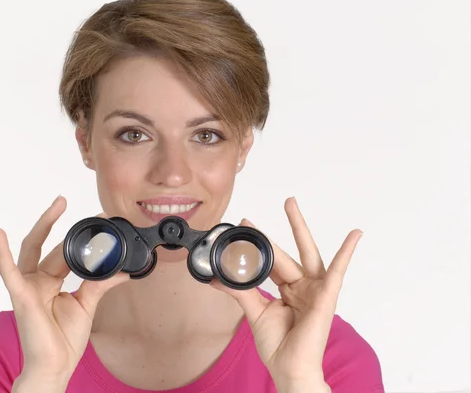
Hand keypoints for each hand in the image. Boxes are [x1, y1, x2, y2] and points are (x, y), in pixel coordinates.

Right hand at [0, 195, 129, 382]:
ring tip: (57, 205)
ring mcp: (27, 287)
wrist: (56, 366)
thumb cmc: (64, 340)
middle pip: (49, 246)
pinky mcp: (20, 297)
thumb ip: (99, 283)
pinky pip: (7, 272)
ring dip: (43, 225)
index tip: (99, 221)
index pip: (64, 252)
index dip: (80, 238)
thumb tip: (121, 269)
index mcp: (51, 282)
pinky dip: (1, 253)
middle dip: (60, 224)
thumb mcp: (87, 304)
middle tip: (72, 203)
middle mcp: (37, 281)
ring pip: (32, 249)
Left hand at [211, 197, 362, 391]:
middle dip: (284, 227)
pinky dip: (347, 253)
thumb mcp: (255, 312)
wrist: (289, 369)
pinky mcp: (326, 299)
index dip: (259, 244)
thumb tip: (217, 277)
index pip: (272, 261)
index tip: (244, 225)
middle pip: (290, 252)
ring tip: (293, 205)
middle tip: (281, 203)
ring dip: (301, 229)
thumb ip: (240, 292)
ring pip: (305, 255)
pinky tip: (354, 235)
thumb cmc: (278, 345)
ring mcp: (315, 291)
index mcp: (288, 290)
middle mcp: (303, 287)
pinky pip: (338, 273)